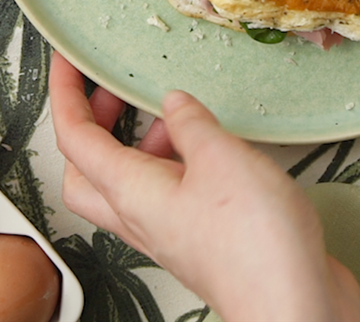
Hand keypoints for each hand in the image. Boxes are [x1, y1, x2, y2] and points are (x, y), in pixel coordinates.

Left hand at [49, 52, 359, 321]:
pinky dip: (172, 162)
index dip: (66, 94)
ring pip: (126, 184)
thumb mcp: (220, 158)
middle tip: (108, 89)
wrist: (293, 306)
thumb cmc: (253, 244)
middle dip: (91, 124)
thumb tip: (172, 103)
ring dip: (136, 142)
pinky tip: (206, 148)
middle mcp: (141, 216)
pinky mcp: (200, 239)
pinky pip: (166, 194)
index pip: (76, 138)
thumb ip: (192, 124)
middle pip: (87, 170)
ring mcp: (169, 232)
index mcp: (131, 192)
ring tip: (167, 113)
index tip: (68, 62)